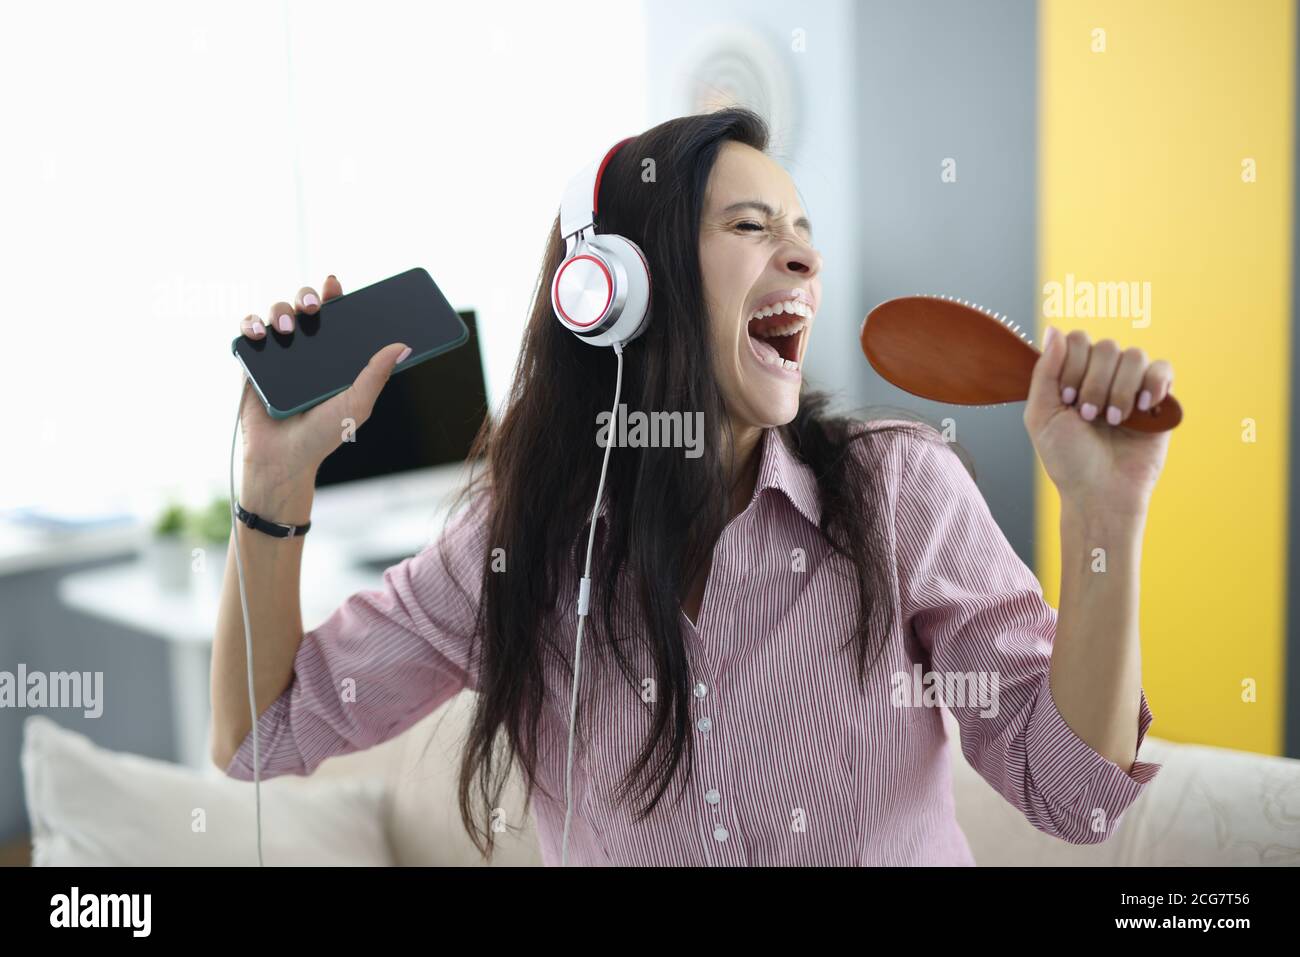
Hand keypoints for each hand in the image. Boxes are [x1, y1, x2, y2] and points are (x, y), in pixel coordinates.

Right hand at [236, 274, 408, 487]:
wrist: (283, 458)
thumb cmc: (323, 435)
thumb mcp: (358, 404)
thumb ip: (377, 374)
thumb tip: (403, 346)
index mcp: (334, 355)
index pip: (335, 317)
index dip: (334, 295)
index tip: (334, 284)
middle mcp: (307, 349)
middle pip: (305, 308)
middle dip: (306, 297)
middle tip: (312, 306)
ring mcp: (279, 353)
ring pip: (277, 313)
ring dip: (280, 310)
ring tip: (287, 329)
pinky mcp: (253, 362)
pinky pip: (249, 332)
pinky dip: (251, 325)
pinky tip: (259, 333)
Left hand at [1023, 327, 1173, 516]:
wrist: (1100, 493)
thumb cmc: (1068, 459)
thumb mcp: (1041, 415)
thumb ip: (1045, 370)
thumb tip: (1053, 329)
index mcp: (1072, 376)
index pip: (1077, 340)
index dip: (1073, 365)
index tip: (1067, 399)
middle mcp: (1102, 376)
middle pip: (1105, 346)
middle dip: (1094, 383)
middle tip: (1089, 416)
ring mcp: (1131, 386)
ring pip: (1133, 355)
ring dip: (1120, 389)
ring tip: (1114, 420)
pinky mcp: (1159, 400)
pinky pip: (1163, 368)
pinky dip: (1153, 383)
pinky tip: (1143, 408)